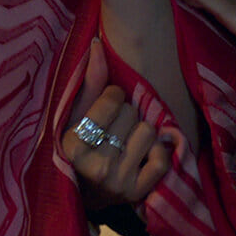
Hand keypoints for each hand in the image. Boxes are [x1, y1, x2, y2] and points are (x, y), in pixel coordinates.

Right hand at [58, 43, 173, 207]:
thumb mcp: (76, 114)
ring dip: (140, 131)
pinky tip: (142, 154)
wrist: (84, 192)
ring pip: (148, 132)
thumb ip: (89, 79)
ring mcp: (118, 183)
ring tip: (126, 140)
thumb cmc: (79, 143)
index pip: (113, 98)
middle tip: (113, 128)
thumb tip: (97, 42)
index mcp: (74, 145)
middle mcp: (96, 167)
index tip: (104, 108)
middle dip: (125, 115)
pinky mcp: (137, 194)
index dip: (111, 97)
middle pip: (131, 113)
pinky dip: (157, 152)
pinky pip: (162, 159)